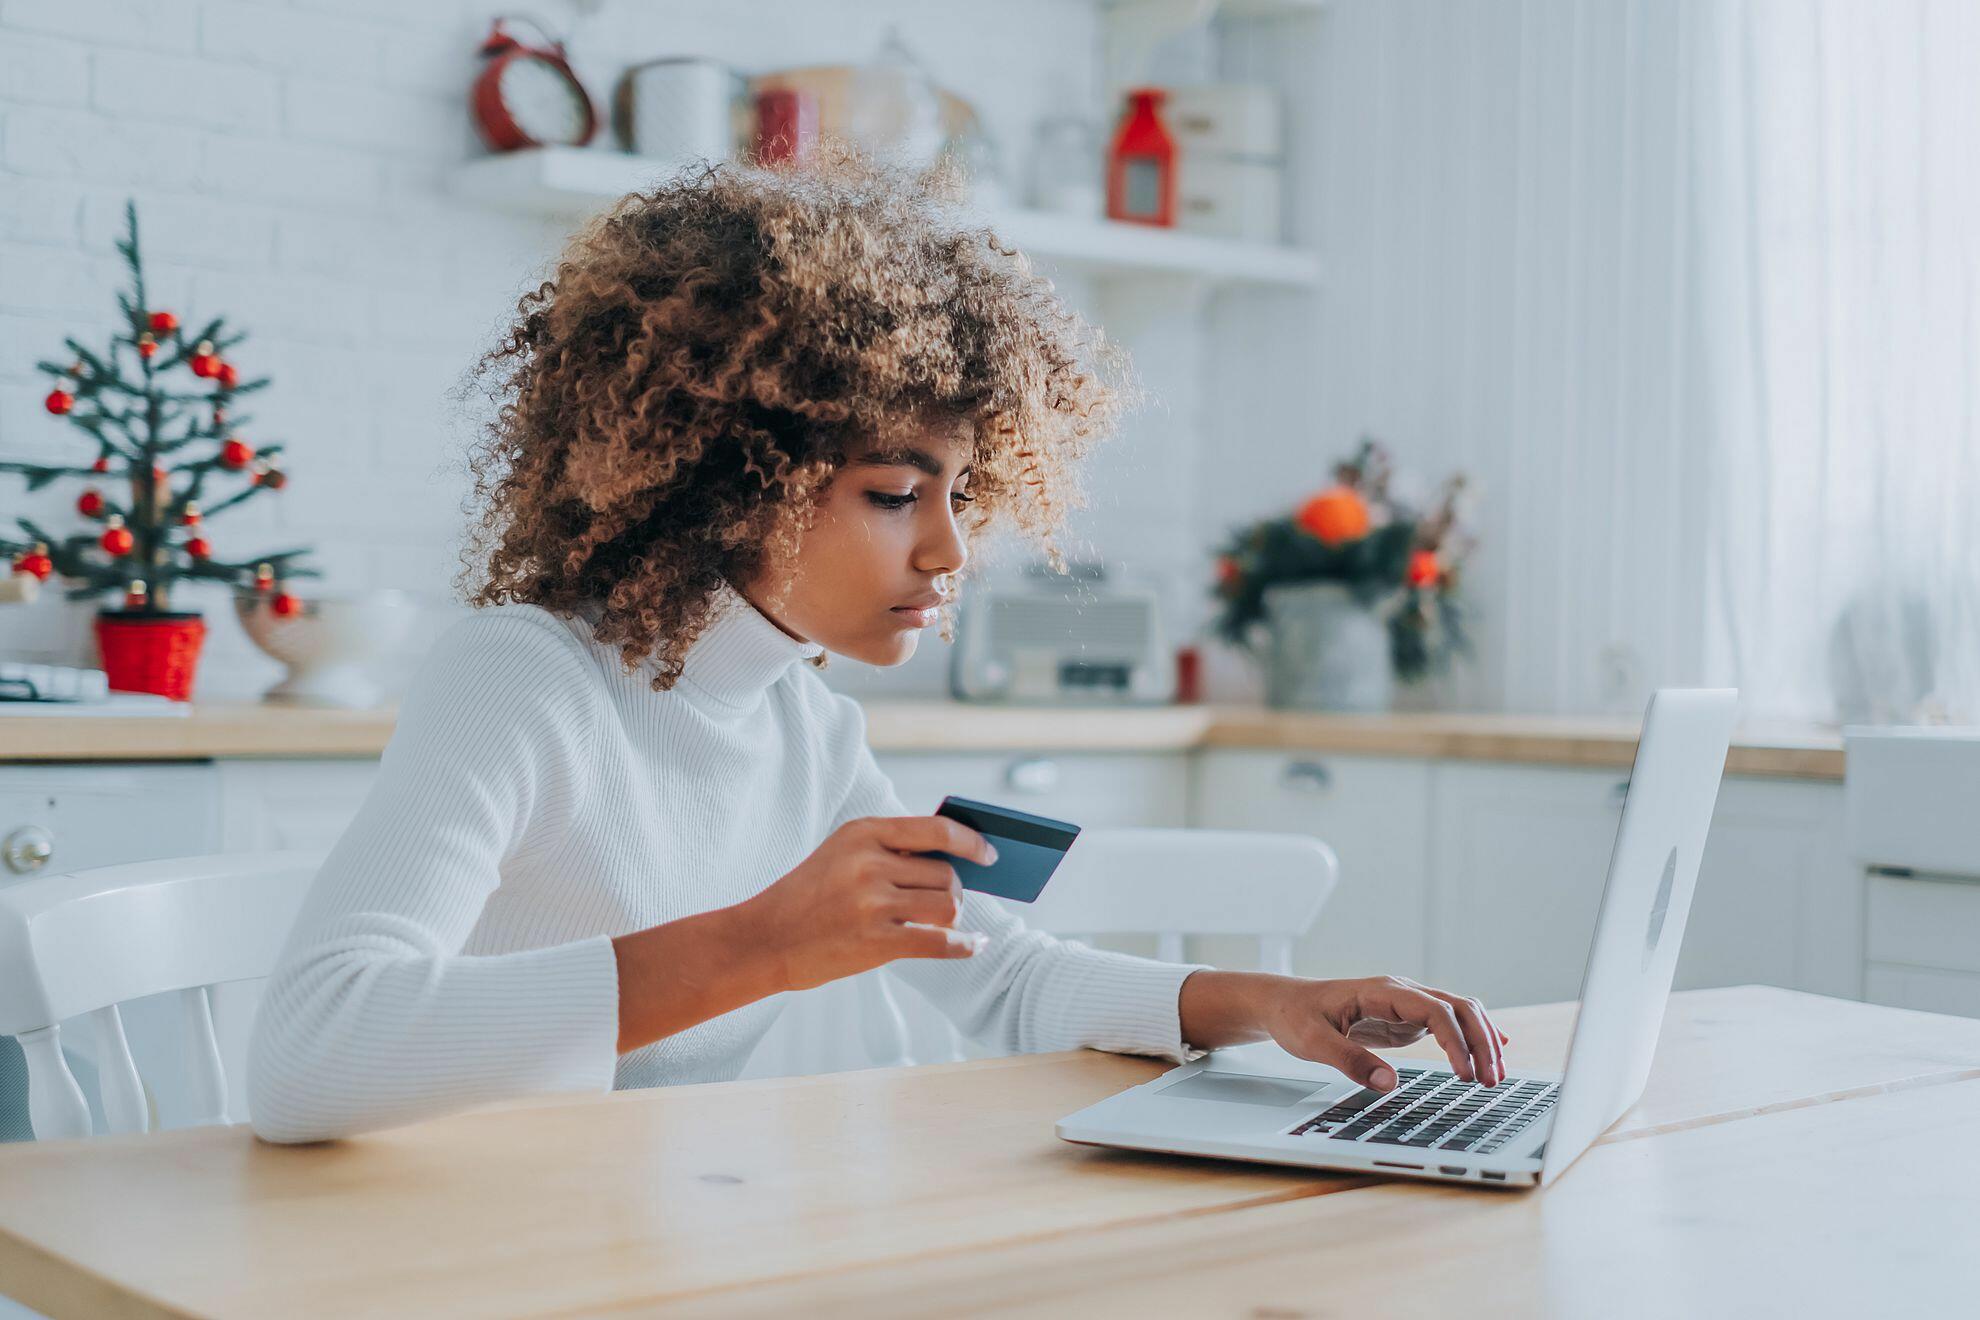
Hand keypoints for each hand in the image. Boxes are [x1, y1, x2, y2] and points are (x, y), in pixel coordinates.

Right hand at [738, 815, 995, 992]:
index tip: (989, 854)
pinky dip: (964, 946)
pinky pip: (940, 942)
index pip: (936, 830)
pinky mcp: (875, 941)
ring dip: (952, 917)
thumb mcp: (842, 854)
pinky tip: (974, 946)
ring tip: (940, 923)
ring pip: (947, 905)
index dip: (971, 842)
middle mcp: (869, 862)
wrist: (763, 939)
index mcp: (863, 832)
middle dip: (954, 890)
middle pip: (945, 873)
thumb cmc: (808, 897)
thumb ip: (891, 851)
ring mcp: (872, 902)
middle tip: (946, 903)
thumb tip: (955, 860)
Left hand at [1263, 975, 1509, 1091]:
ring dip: (1481, 1040)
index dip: (1456, 1041)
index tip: (1464, 1074)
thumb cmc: (1296, 1016)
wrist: (1285, 1003)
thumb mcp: (1312, 1042)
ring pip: (1460, 1012)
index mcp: (1381, 992)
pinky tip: (1493, 1052)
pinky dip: (1473, 1036)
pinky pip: (1449, 1022)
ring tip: (1493, 1076)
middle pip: (1458, 1007)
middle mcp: (1401, 992)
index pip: (1435, 1009)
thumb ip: (1349, 1060)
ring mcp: (1406, 1004)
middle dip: (1481, 1042)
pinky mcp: (1406, 1018)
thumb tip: (1390, 1085)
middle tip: (1490, 1080)